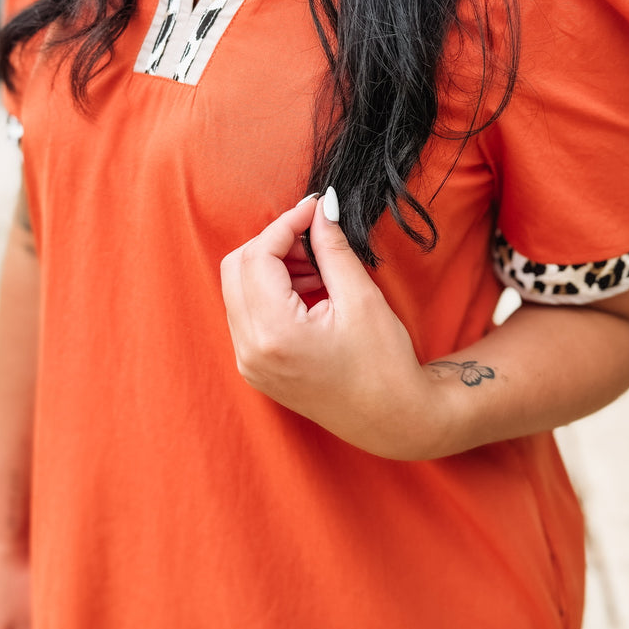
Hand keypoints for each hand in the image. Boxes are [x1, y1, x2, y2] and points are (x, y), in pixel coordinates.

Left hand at [220, 190, 440, 458]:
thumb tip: (319, 209)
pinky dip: (271, 292)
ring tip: (318, 267)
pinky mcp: (255, 368)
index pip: (257, 256)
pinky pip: (247, 314)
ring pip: (238, 289)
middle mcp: (250, 351)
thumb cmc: (384, 366)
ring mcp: (248, 363)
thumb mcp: (361, 298)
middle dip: (274, 243)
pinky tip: (309, 290)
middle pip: (237, 268)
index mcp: (274, 333)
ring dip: (272, 267)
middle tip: (314, 236)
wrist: (392, 420)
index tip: (314, 208)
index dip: (284, 224)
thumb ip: (331, 248)